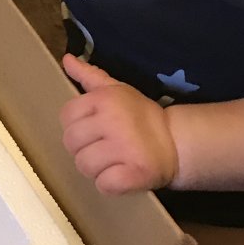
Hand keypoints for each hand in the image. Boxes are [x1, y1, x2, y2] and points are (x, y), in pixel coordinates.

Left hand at [59, 54, 178, 194]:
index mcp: (105, 99)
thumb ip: (90, 75)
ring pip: (84, 165)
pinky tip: (121, 175)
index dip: (76, 126)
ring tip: (113, 162)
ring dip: (95, 169)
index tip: (94, 129)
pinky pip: (104, 185)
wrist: (177, 141)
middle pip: (71, 143)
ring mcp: (125, 147)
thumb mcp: (116, 90)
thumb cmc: (140, 116)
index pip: (66, 116)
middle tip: (103, 148)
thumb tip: (66, 59)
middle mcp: (113, 120)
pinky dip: (109, 185)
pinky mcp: (136, 173)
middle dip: (83, 149)